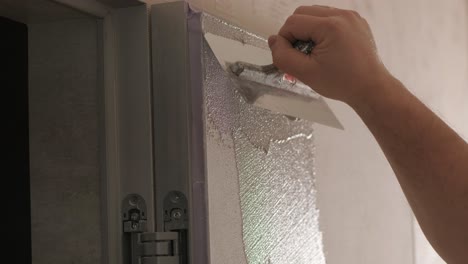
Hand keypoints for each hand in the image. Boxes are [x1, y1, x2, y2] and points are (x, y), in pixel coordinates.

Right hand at [269, 5, 390, 104]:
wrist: (371, 88)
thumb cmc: (342, 83)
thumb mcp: (305, 73)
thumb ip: (283, 56)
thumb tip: (273, 41)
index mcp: (330, 26)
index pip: (292, 23)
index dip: (285, 40)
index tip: (291, 58)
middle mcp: (342, 15)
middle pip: (302, 13)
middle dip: (295, 33)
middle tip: (300, 55)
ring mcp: (351, 17)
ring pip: (315, 13)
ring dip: (308, 30)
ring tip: (313, 52)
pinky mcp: (356, 22)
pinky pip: (330, 18)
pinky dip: (321, 30)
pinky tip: (326, 49)